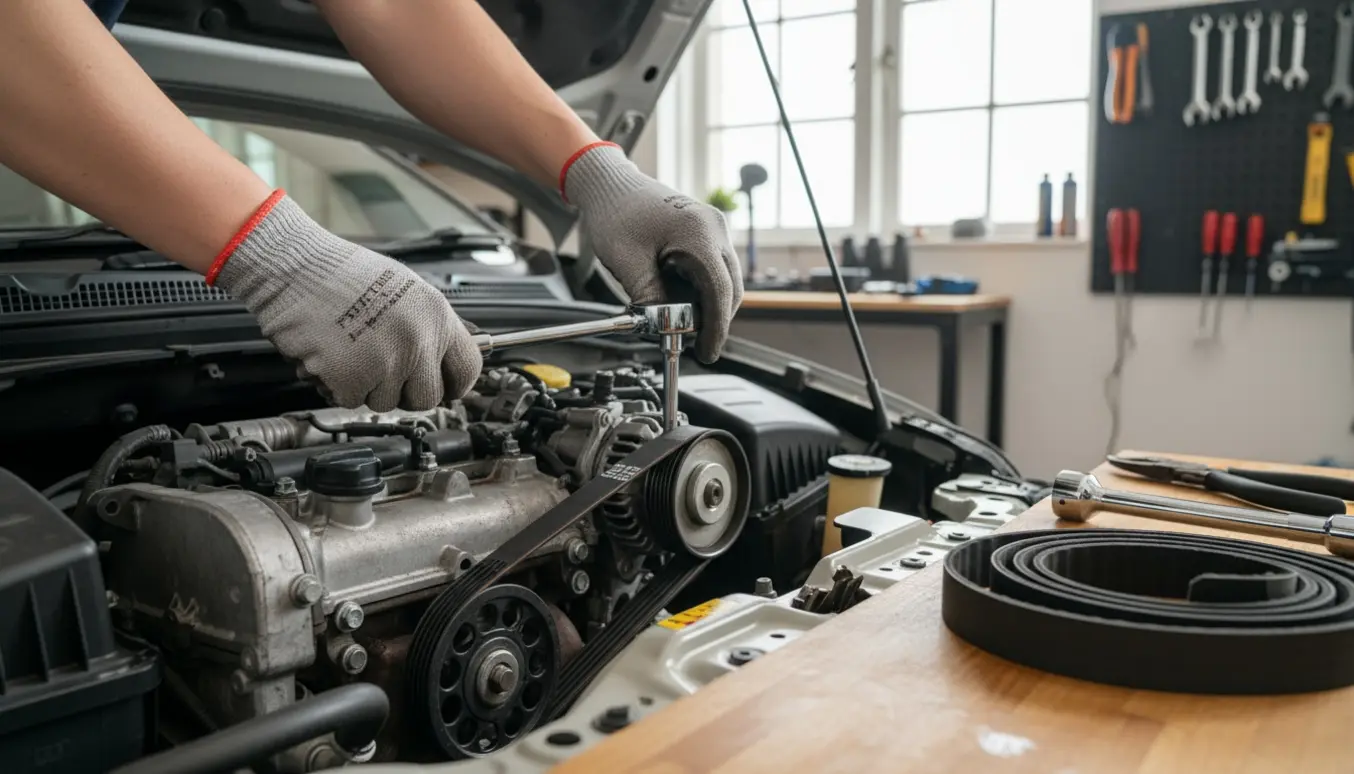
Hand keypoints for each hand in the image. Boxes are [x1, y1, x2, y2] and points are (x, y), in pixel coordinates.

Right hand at [210, 193, 481, 410]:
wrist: (293, 266)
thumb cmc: (339, 273)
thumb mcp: (404, 289)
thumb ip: (426, 325)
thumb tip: (440, 356)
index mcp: (436, 315)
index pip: (469, 368)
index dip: (454, 384)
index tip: (445, 389)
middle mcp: (417, 341)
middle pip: (428, 398)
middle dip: (404, 392)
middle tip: (382, 372)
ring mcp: (386, 363)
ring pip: (386, 402)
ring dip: (366, 387)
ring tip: (350, 352)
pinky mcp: (352, 379)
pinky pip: (351, 401)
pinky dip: (336, 387)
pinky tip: (330, 357)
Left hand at [562, 143, 742, 362]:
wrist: (610, 183)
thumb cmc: (615, 212)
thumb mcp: (627, 262)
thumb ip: (650, 298)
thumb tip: (666, 328)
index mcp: (699, 234)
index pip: (720, 292)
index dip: (716, 328)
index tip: (708, 353)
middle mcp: (715, 229)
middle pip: (729, 289)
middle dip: (712, 319)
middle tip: (689, 342)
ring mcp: (713, 229)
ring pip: (723, 280)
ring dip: (705, 304)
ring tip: (674, 317)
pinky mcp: (706, 232)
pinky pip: (712, 269)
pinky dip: (699, 288)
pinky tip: (676, 296)